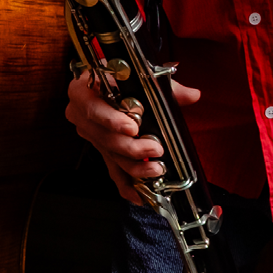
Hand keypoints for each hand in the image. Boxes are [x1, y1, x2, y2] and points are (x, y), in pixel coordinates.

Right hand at [65, 67, 200, 203]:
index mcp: (82, 91)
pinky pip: (112, 171)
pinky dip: (126, 185)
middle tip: (155, 149)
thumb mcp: (137, 75)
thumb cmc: (117, 77)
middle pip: (103, 137)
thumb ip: (165, 85)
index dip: (111, 119)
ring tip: (157, 169)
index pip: (92, 107)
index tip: (133, 127)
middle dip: (131, 147)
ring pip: (110, 156)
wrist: (103, 82)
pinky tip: (139, 196)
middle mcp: (81, 115)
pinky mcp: (101, 151)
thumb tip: (192, 95)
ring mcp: (90, 135)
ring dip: (134, 167)